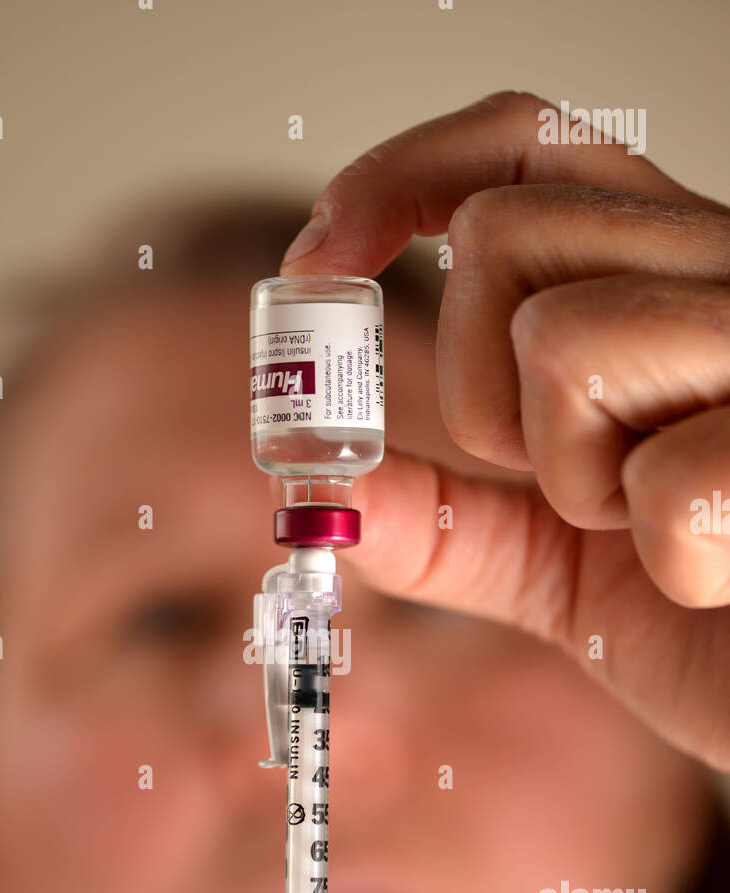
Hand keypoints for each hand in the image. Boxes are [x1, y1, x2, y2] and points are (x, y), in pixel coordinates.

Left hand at [281, 91, 729, 770]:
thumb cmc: (709, 628)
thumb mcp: (558, 571)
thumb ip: (448, 529)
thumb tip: (322, 498)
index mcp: (657, 284)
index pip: (520, 147)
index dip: (399, 181)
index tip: (319, 267)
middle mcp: (718, 278)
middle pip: (500, 233)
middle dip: (482, 393)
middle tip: (567, 484)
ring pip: (564, 336)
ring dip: (577, 482)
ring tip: (653, 531)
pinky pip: (661, 481)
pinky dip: (666, 562)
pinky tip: (719, 575)